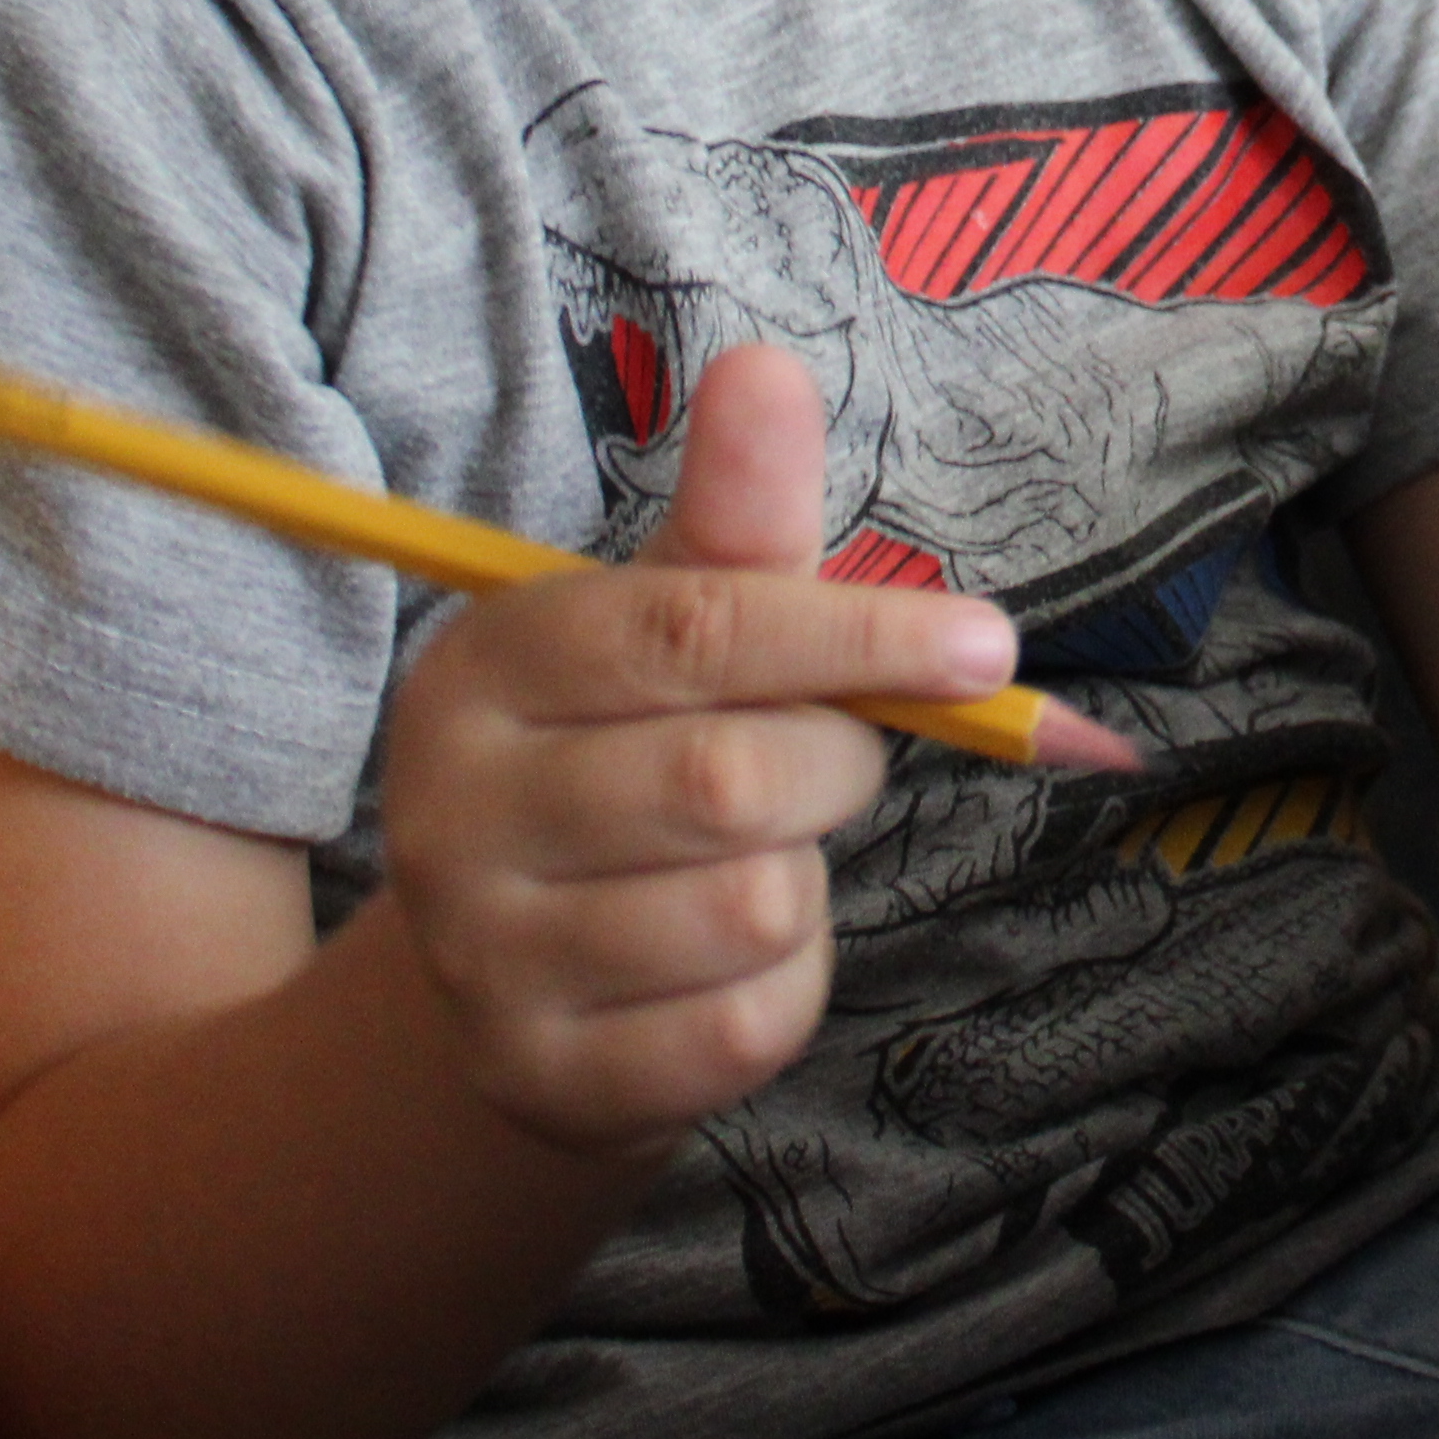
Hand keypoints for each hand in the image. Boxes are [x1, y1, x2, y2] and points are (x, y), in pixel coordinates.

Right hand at [374, 345, 1012, 1154]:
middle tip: (823, 762)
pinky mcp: (541, 1075)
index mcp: (486, 666)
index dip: (857, 633)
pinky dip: (784, 986)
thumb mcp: (674, 629)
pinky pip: (747, 1024)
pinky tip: (723, 959)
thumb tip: (766, 363)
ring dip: (804, 884)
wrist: (527, 976)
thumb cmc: (630, 757)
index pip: (693, 631)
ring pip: (752, 908)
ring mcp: (483, 957)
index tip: (987, 646)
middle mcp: (451, 811)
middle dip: (832, 767)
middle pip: (733, 780)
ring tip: (746, 862)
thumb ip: (736, 519)